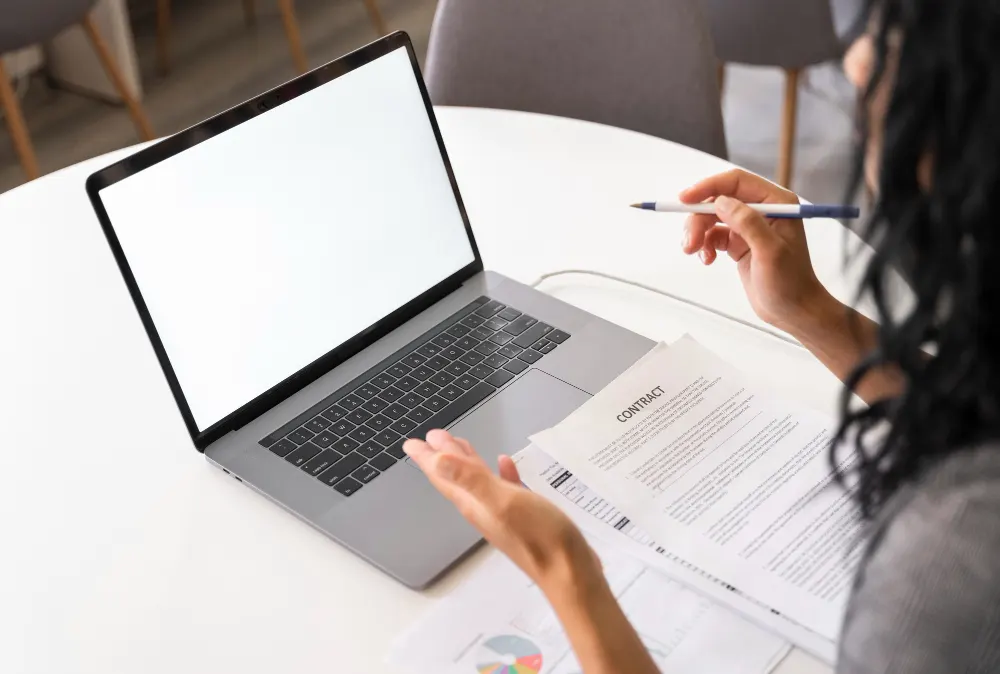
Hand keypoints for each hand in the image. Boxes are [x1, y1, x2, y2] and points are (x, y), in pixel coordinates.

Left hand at [404, 430, 599, 591]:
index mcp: (475, 503)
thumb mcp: (502, 501)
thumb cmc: (539, 538)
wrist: (569, 572)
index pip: (444, 476)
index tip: (412, 443)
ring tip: (460, 445)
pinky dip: (502, 474)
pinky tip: (505, 464)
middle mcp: (484, 508)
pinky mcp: (524, 516)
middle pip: (457, 478)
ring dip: (468, 463)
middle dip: (443, 457)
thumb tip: (437, 459)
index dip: (428, 458)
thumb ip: (471, 479)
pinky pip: (506, 488)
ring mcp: (503, 513)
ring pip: (478, 482)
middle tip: (432, 439)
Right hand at [679, 169, 834, 333]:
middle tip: (688, 243)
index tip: (684, 199)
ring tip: (693, 252)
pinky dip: (704, 245)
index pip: (736, 182)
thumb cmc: (790, 282)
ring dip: (697, 233)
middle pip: (718, 200)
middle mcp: (762, 209)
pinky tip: (708, 259)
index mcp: (777, 202)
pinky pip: (713, 235)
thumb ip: (747, 223)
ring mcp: (749, 226)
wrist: (792, 310)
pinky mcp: (738, 242)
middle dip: (699, 218)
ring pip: (712, 217)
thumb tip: (721, 202)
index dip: (708, 187)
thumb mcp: (770, 251)